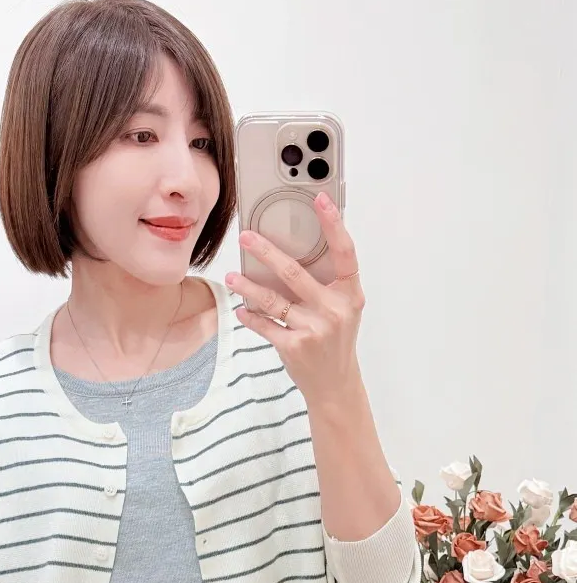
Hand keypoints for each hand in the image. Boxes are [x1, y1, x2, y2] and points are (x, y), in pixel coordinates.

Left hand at [225, 191, 365, 408]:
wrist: (335, 383)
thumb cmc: (336, 340)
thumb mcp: (342, 309)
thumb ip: (326, 283)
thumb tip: (292, 252)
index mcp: (350, 294)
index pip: (345, 252)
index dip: (334, 224)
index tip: (320, 199)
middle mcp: (334, 309)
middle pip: (295, 273)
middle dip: (266, 252)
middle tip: (246, 237)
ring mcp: (314, 329)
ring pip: (272, 301)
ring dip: (248, 287)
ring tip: (232, 277)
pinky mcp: (294, 347)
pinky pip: (265, 325)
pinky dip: (250, 317)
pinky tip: (241, 310)